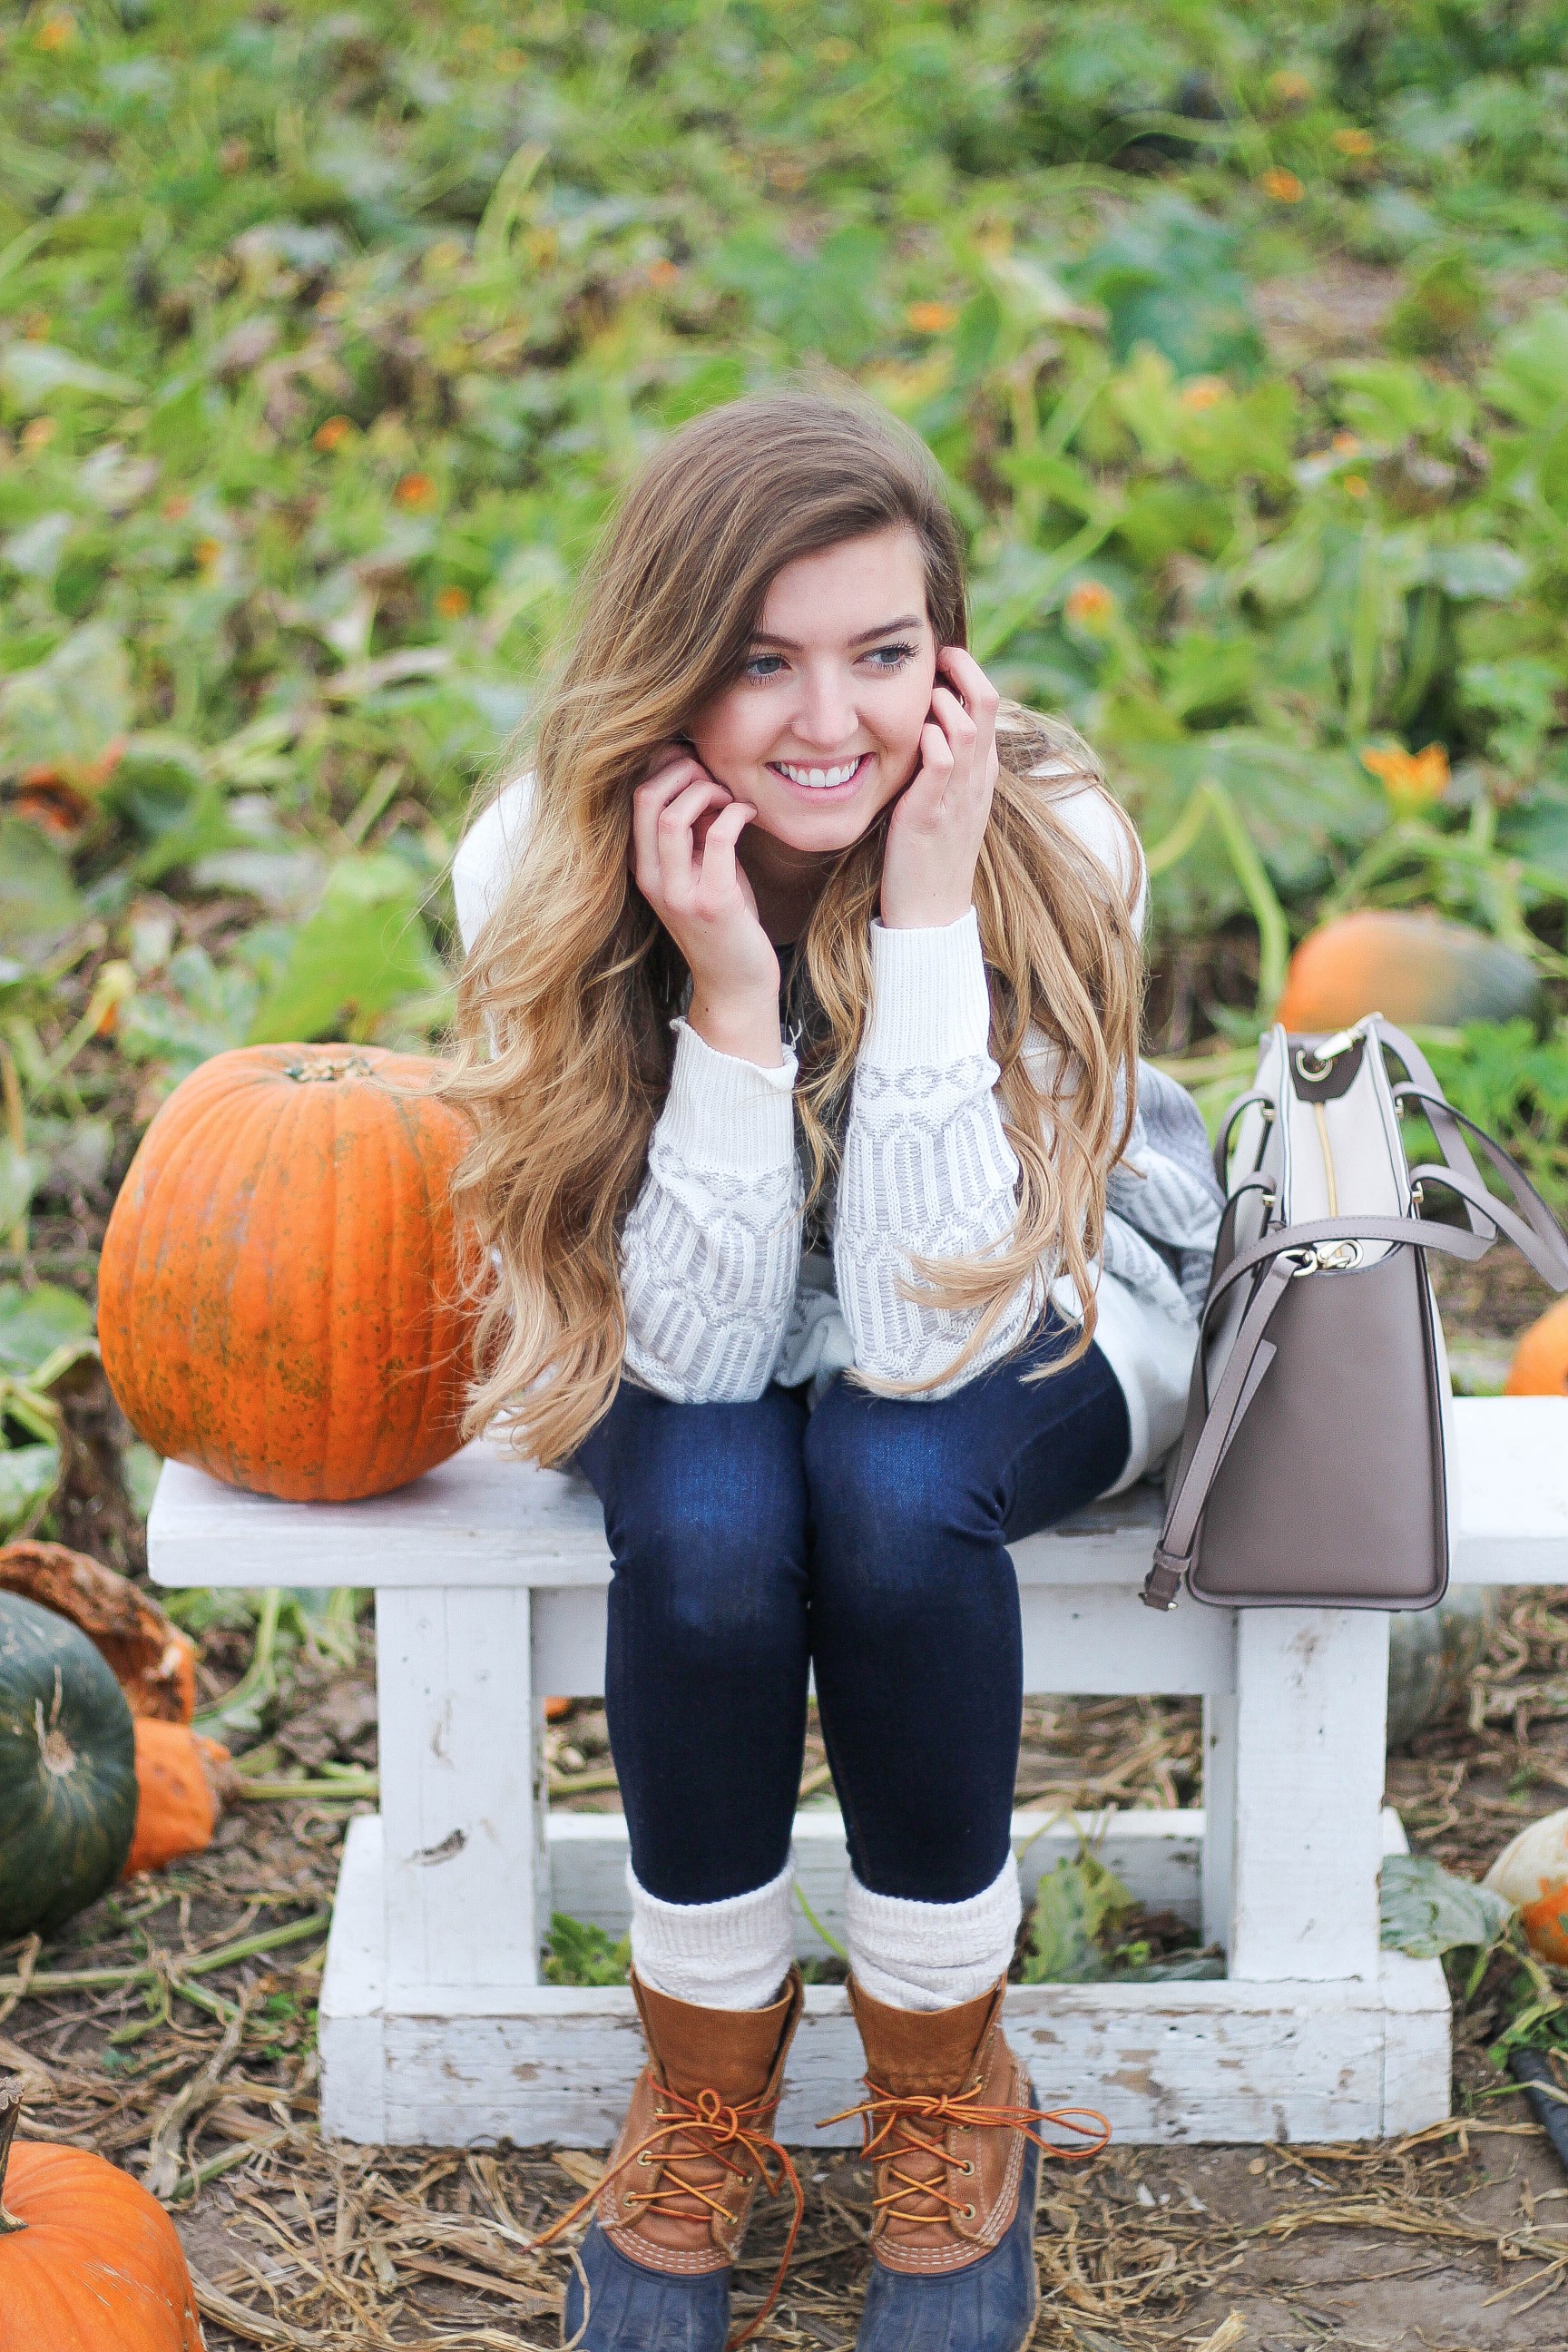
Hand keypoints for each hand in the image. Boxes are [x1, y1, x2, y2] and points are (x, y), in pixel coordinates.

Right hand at [632, 750, 783, 1066]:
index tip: (696, 767)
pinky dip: (736, 813)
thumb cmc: (725, 924)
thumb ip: (696, 833)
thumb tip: (702, 782)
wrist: (736, 984)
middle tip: (714, 776)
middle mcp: (652, 880)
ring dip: (706, 790)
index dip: (664, 768)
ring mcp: (679, 893)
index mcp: (643, 868)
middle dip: (682, 771)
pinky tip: (749, 814)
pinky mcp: (712, 902)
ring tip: (729, 796)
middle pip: (645, 799)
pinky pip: (719, 836)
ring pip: (671, 816)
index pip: (633, 798)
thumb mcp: (701, 872)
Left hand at [879, 647, 1000, 930]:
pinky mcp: (932, 813)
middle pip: (985, 704)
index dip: (968, 673)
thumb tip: (923, 722)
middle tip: (937, 653)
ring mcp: (958, 795)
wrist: (932, 910)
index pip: (988, 705)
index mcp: (982, 771)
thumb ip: (942, 762)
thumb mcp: (946, 799)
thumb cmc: (929, 853)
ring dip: (941, 702)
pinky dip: (927, 740)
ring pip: (964, 728)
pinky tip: (911, 738)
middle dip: (962, 669)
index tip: (942, 659)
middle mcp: (977, 778)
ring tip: (921, 695)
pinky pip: (939, 763)